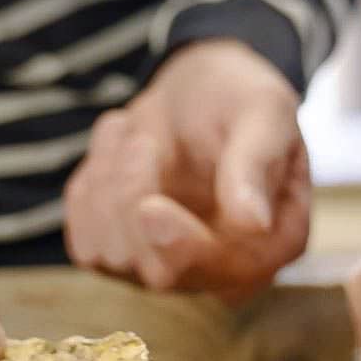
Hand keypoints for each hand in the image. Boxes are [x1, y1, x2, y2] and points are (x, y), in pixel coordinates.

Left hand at [65, 39, 308, 302]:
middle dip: (136, 197)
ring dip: (112, 182)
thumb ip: (256, 164)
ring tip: (138, 135)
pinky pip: (84, 241)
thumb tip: (253, 224)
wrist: (195, 89)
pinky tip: (119, 155)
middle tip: (143, 137)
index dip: (182, 246)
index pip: (228, 270)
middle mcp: (225, 269)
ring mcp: (170, 268)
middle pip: (160, 271)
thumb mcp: (261, 111)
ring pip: (113, 255)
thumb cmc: (238, 97)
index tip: (150, 208)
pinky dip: (90, 188)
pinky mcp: (121, 257)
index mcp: (276, 239)